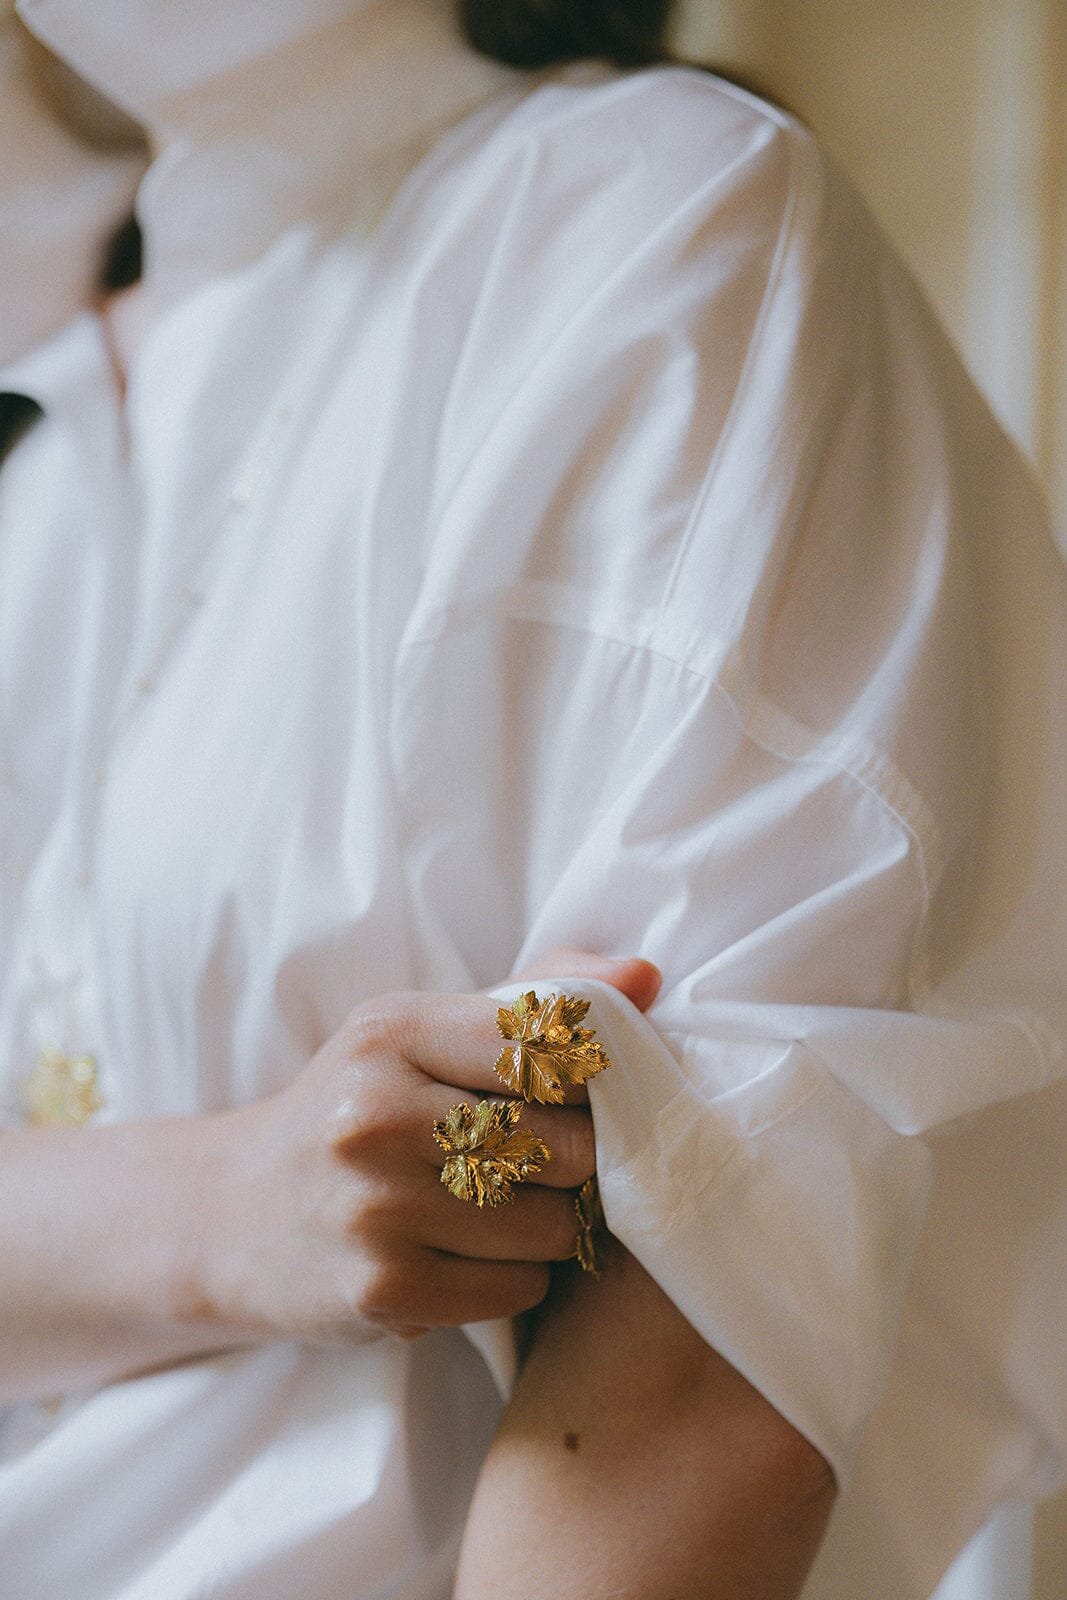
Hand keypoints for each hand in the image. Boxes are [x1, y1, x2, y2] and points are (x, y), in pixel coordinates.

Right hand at [193, 953, 659, 1341]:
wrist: (234, 1215)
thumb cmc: (356, 1108)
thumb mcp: (418, 1030)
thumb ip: (534, 996)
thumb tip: (647, 975)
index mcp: (393, 1031)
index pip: (548, 1049)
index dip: (588, 1083)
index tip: (577, 1099)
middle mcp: (376, 1115)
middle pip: (566, 1147)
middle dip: (575, 1165)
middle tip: (543, 1167)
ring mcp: (375, 1208)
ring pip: (550, 1227)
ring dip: (548, 1229)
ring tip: (500, 1211)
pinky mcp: (380, 1291)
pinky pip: (516, 1290)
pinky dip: (513, 1280)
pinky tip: (467, 1257)